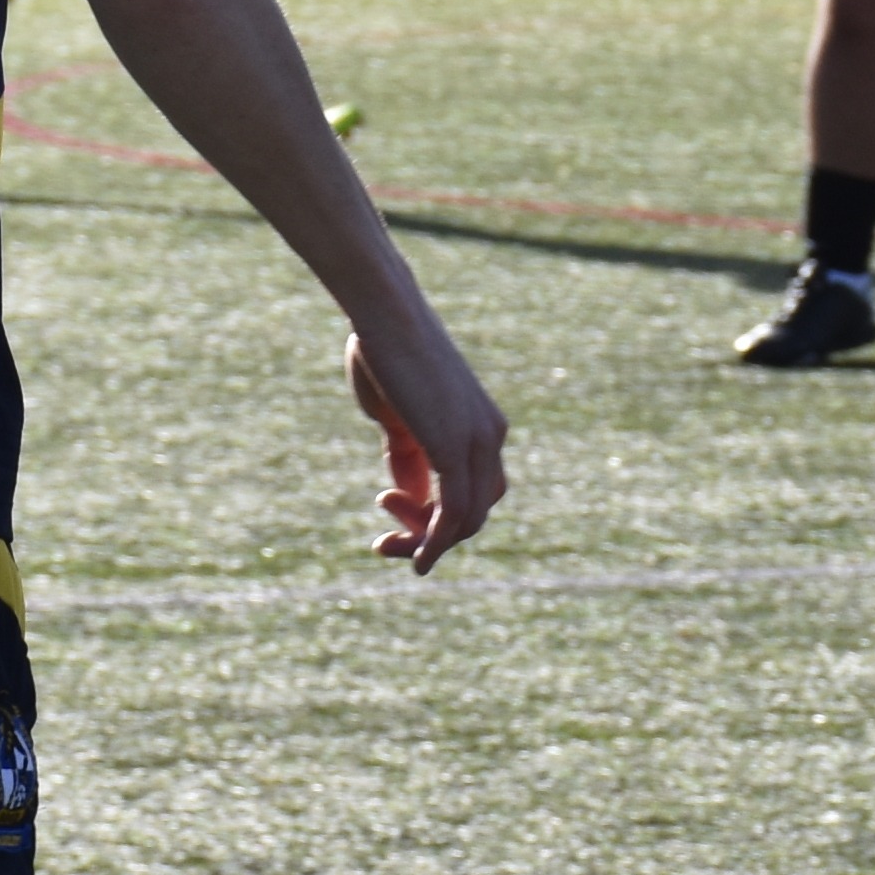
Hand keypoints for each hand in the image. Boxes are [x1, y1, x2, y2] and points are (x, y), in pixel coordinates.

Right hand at [349, 326, 510, 569]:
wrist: (386, 315)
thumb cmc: (384, 354)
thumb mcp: (397, 416)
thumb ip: (409, 456)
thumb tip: (411, 495)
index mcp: (481, 426)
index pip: (474, 491)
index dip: (433, 513)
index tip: (384, 502)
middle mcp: (490, 436)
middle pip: (476, 512)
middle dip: (431, 535)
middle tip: (384, 539)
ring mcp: (478, 441)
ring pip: (467, 520)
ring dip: (426, 542)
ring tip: (386, 543)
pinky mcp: (456, 448)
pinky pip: (454, 513)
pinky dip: (435, 542)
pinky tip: (416, 559)